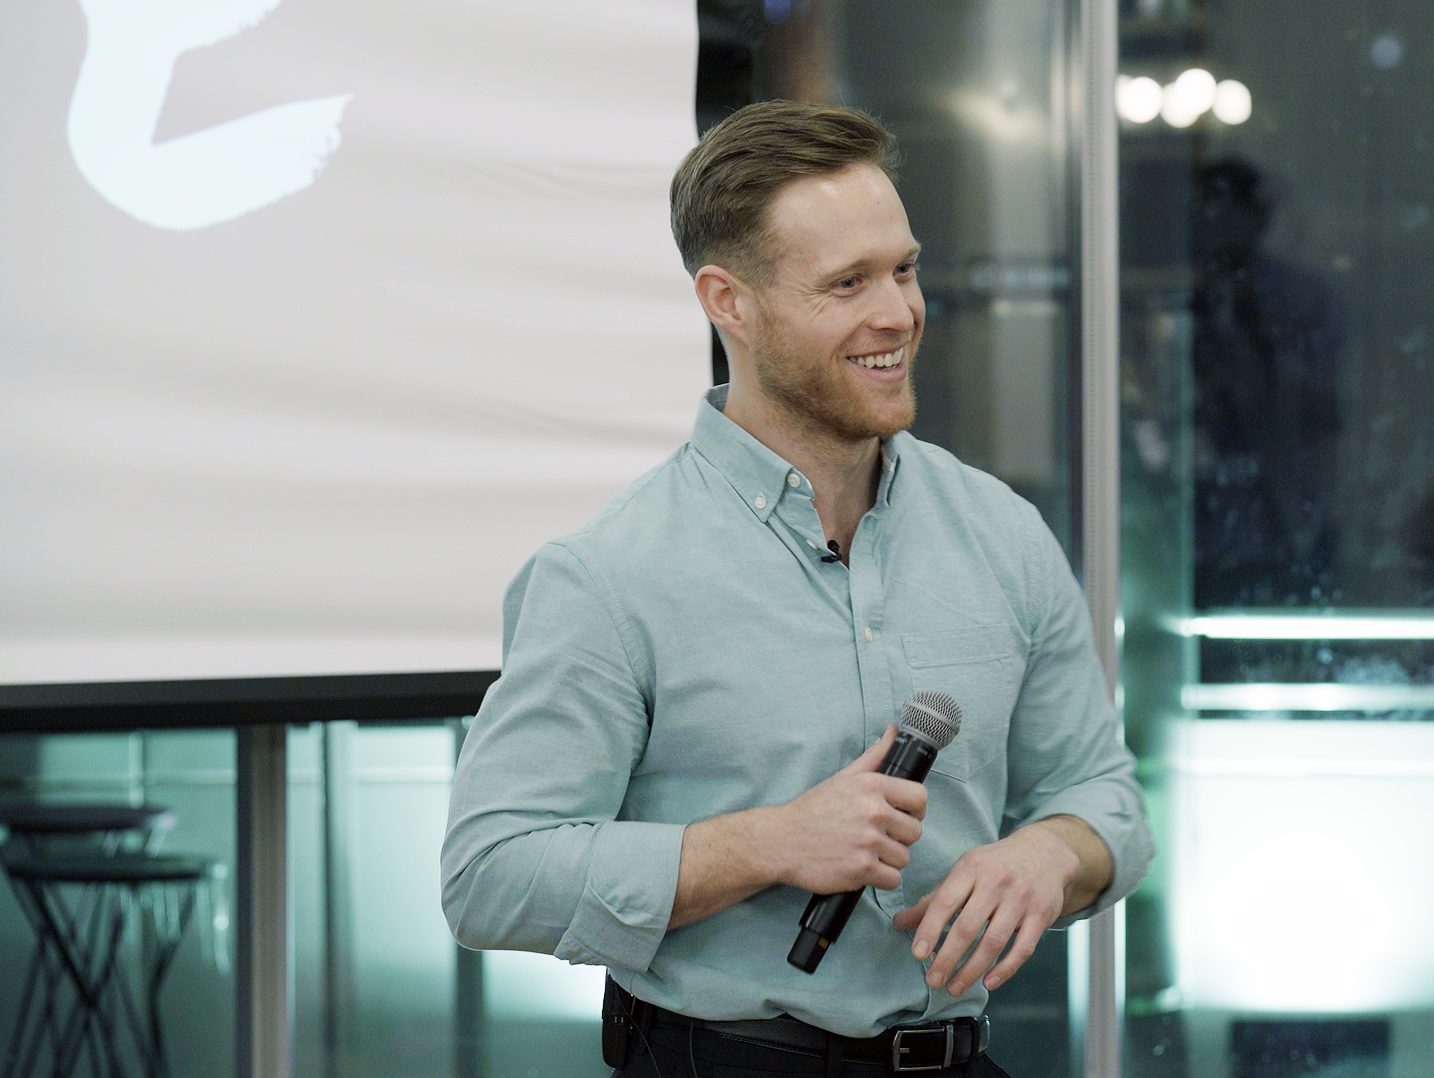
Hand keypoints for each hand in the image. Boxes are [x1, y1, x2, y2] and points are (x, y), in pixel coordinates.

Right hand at [771, 723, 926, 894]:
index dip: (915, 810)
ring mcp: (868, 842)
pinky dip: (880, 878)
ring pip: (904, 857)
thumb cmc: (812, 810)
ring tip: (866, 853)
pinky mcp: (862, 869)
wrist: (782, 841)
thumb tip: (893, 731)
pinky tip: (863, 868)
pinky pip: (893, 879)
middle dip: (899, 838)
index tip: (904, 816)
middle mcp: (873, 812)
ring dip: (888, 860)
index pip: (920, 798)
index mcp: (871, 786)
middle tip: (878, 838)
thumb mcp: (843, 777)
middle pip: (915, 832)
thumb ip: (874, 756)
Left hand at [892, 817, 1105, 996]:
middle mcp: (997, 881)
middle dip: (948, 957)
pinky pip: (1023, 948)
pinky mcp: (1042, 915)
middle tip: (933, 980)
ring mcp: (1021, 899)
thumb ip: (933, 900)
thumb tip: (899, 923)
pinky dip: (1005, 969)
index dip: (930, 928)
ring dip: (972, 969)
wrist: (1044, 852)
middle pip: (968, 926)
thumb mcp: (963, 872)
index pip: (945, 901)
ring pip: (994, 941)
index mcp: (971, 867)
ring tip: (954, 987)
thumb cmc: (994, 866)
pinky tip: (988, 983)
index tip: (917, 953)